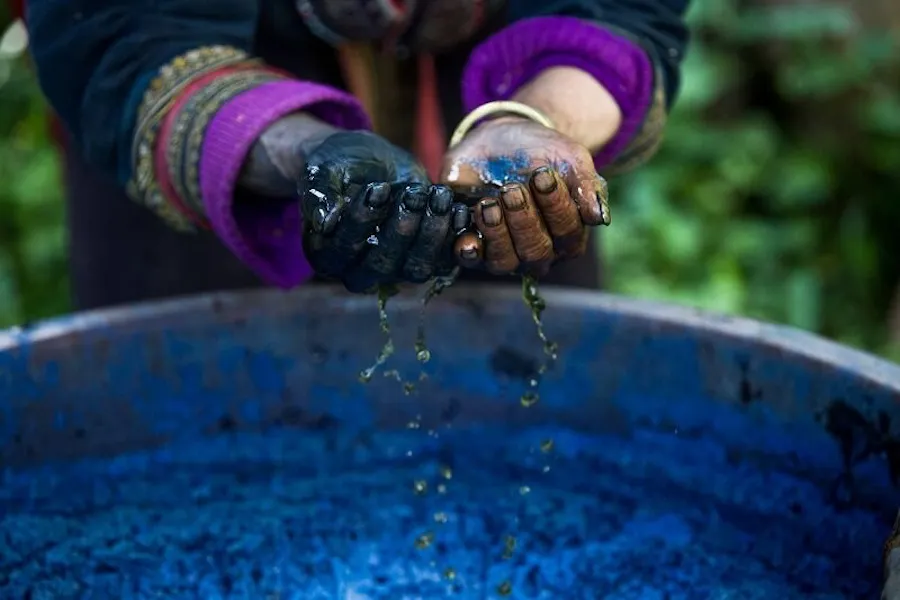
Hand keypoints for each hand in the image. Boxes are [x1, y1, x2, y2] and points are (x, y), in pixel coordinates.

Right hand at [298, 130, 459, 292]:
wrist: (370, 162)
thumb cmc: (340, 166)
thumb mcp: (324, 170)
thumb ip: (321, 193)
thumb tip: (324, 222)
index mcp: (327, 255)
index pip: (343, 250)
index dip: (363, 222)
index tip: (378, 188)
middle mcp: (360, 270)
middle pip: (382, 264)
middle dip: (402, 228)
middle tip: (413, 193)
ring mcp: (395, 269)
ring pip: (416, 268)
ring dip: (431, 232)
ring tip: (438, 195)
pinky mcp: (425, 259)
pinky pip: (444, 260)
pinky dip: (454, 237)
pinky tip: (458, 209)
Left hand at [441, 117, 609, 277]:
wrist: (503, 138)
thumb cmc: (543, 153)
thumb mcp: (571, 159)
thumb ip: (587, 185)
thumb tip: (599, 217)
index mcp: (568, 235)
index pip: (567, 234)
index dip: (555, 207)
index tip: (543, 175)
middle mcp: (538, 250)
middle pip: (536, 253)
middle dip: (524, 220)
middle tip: (512, 189)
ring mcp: (505, 251)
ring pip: (505, 261)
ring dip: (497, 233)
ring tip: (489, 203)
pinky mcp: (474, 244)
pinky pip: (471, 260)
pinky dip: (469, 251)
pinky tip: (468, 239)